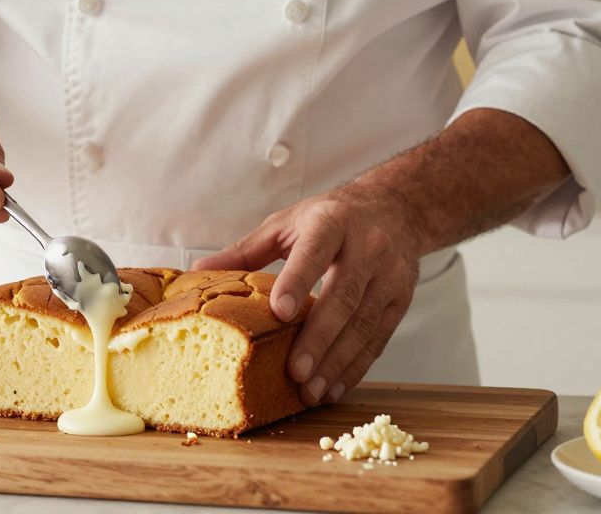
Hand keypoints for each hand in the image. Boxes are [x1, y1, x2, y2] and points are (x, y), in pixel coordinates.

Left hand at [192, 185, 420, 405]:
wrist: (394, 209)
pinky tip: (334, 388)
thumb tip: (198, 270)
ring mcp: (389, 275)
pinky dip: (356, 366)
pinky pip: (379, 338)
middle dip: (319, 338)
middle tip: (295, 372)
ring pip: (364, 324)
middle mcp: (366, 247)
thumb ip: (245, 250)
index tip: (279, 314)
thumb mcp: (287, 223)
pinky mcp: (401, 299)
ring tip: (310, 391)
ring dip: (337, 362)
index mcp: (331, 222)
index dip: (298, 282)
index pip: (314, 252)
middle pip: (343, 297)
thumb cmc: (329, 218)